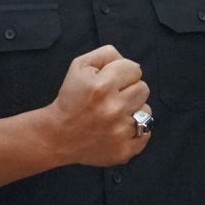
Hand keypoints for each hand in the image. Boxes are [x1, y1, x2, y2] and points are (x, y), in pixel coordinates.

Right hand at [46, 44, 151, 166]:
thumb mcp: (80, 66)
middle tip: (113, 97)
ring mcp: (120, 132)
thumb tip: (127, 61)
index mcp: (102, 86)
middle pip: (143, 88)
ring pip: (147, 111)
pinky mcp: (123, 150)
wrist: (58, 134)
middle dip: (129, 90)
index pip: (135, 68)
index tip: (111, 81)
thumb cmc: (70, 98)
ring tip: (115, 114)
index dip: (123, 72)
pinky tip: (118, 128)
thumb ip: (106, 54)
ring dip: (133, 110)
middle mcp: (113, 109)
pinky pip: (146, 134)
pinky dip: (136, 131)